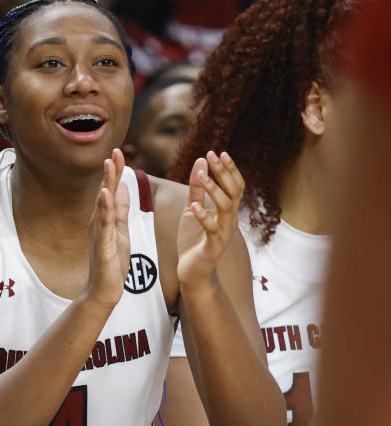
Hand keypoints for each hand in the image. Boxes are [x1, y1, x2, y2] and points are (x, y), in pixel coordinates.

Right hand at [85, 149, 130, 308]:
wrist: (104, 290)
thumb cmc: (112, 263)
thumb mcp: (120, 231)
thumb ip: (120, 210)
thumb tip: (122, 188)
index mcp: (106, 219)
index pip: (112, 190)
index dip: (116, 172)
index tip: (120, 152)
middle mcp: (99, 222)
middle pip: (106, 192)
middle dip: (111, 172)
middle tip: (115, 150)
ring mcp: (99, 233)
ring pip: (104, 204)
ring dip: (107, 183)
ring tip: (110, 165)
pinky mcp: (102, 245)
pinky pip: (104, 223)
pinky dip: (104, 207)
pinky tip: (105, 194)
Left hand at [176, 151, 243, 289]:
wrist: (193, 272)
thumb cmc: (193, 241)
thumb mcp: (192, 210)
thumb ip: (196, 189)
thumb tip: (201, 162)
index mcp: (226, 212)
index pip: (234, 186)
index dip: (229, 170)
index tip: (219, 152)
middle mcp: (230, 221)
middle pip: (233, 193)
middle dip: (224, 173)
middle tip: (213, 155)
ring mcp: (223, 234)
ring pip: (226, 209)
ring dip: (214, 190)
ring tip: (203, 176)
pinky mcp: (213, 247)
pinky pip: (212, 230)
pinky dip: (204, 217)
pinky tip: (195, 207)